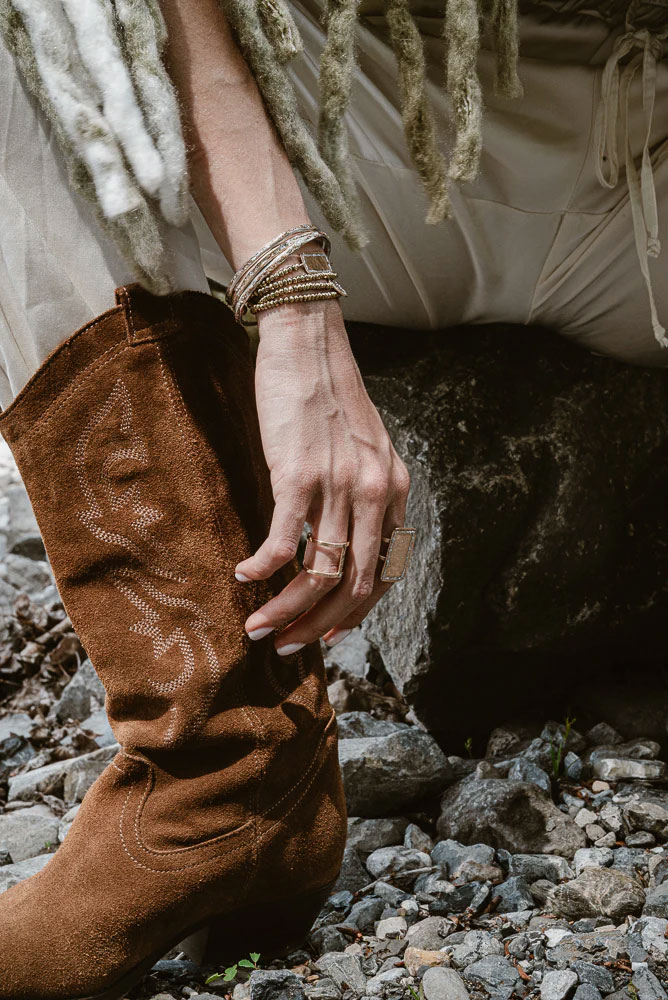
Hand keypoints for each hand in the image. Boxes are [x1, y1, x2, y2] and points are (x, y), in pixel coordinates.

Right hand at [234, 299, 410, 653]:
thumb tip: (337, 542)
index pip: (385, 571)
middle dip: (319, 626)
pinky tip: (243, 573)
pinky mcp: (299, 474)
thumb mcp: (363, 448)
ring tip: (258, 627)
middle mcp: (374, 492)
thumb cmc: (328, 394)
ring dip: (287, 610)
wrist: (307, 341)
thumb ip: (361, 493)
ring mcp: (338, 485)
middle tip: (287, 646)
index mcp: (393, 490)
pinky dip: (263, 569)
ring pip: (320, 572)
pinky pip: (284, 541)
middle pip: (355, 584)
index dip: (356, 612)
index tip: (327, 632)